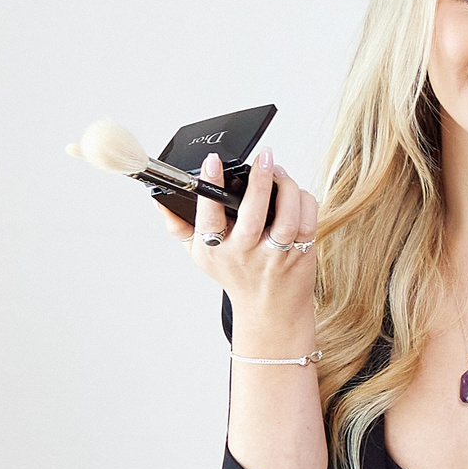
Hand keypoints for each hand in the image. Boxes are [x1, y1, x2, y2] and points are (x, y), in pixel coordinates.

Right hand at [157, 147, 322, 348]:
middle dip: (259, 181)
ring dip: (287, 190)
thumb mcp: (200, 255)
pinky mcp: (300, 255)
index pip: (208, 217)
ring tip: (280, 171)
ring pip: (286, 219)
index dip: (210, 187)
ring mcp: (275, 255)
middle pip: (253, 215)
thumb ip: (180, 227)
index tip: (212, 161)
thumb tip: (160, 201)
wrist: (270, 311)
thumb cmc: (234, 275)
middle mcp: (244, 252)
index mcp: (215, 248)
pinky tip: (297, 192)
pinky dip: (306, 203)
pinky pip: (307, 224)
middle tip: (264, 157)